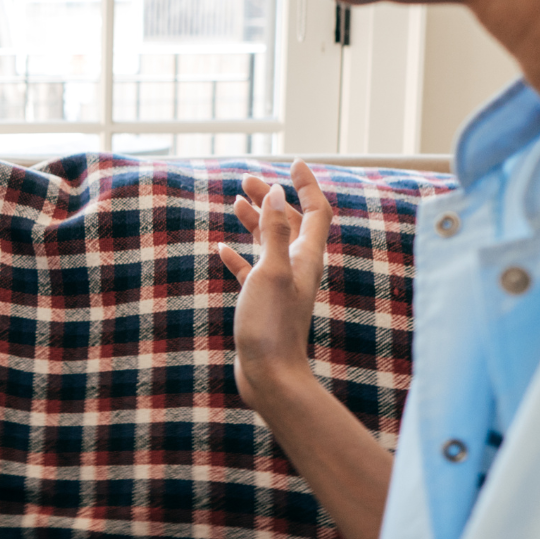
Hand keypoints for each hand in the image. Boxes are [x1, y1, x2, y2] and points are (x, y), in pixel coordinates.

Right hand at [215, 161, 333, 413]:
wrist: (270, 375)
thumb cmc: (271, 325)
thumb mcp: (271, 271)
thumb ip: (276, 231)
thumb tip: (276, 192)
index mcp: (305, 257)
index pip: (316, 211)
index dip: (306, 185)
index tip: (292, 164)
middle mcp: (296, 268)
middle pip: (290, 223)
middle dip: (271, 198)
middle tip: (247, 179)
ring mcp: (279, 286)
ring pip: (270, 244)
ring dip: (255, 221)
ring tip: (235, 203)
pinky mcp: (262, 303)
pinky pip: (252, 271)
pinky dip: (239, 255)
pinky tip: (223, 249)